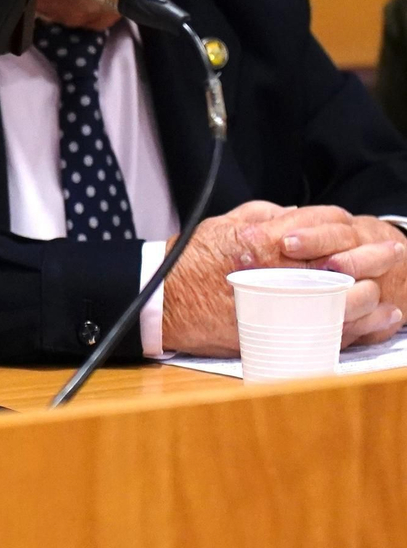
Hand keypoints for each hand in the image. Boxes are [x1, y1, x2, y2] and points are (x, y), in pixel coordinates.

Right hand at [161, 202, 393, 354]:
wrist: (163, 301)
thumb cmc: (189, 263)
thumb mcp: (223, 226)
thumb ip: (262, 216)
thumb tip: (294, 213)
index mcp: (263, 242)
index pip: (323, 229)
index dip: (350, 229)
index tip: (366, 231)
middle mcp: (275, 274)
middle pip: (342, 266)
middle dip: (373, 260)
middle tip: (392, 254)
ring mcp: (279, 307)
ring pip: (343, 302)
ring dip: (371, 296)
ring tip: (386, 293)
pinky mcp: (277, 334)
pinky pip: (330, 331)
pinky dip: (360, 326)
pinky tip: (377, 319)